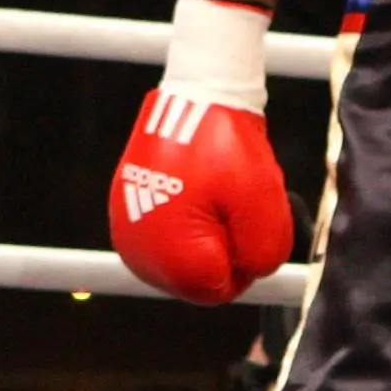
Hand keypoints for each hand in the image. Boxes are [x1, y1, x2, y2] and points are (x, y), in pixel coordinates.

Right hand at [108, 0, 289, 306]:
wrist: (194, 100)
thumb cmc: (229, 149)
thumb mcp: (265, 206)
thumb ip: (264, 255)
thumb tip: (250, 274)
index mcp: (171, 256)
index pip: (220, 289)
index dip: (244, 258)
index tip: (246, 218)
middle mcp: (139, 253)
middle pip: (199, 278)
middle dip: (224, 247)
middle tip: (231, 203)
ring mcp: (127, 234)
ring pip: (184, 259)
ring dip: (206, 236)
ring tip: (213, 195)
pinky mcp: (125, 217)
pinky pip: (168, 239)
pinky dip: (187, 224)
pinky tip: (197, 194)